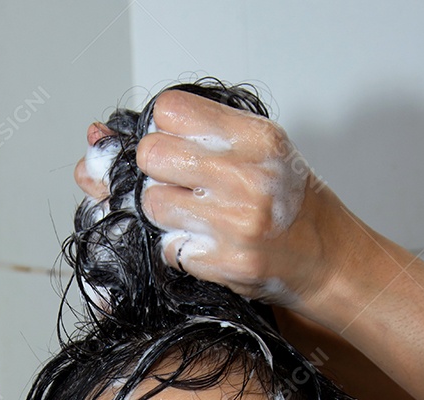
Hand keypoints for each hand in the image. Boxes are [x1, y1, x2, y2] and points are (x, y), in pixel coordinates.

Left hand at [74, 90, 353, 313]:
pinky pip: (169, 249)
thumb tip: (95, 138)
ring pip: (152, 205)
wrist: (327, 259)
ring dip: (163, 215)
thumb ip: (185, 138)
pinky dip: (178, 249)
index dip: (161, 131)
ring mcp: (237, 223)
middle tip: (179, 187)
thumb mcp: (254, 153)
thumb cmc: (289, 203)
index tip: (176, 149)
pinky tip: (206, 246)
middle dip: (154, 173)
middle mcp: (247, 176)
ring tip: (194, 219)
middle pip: (152, 156)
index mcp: (256, 138)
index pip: (169, 111)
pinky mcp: (227, 263)